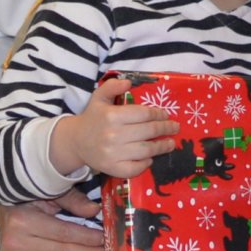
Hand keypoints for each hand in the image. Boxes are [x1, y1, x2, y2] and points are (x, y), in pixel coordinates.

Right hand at [48, 79, 178, 181]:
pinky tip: (150, 158)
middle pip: (148, 131)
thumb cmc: (92, 118)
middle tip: (175, 128)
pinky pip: (134, 168)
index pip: (143, 114)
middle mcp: (113, 135)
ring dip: (162, 147)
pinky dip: (145, 164)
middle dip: (165, 129)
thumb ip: (112, 86)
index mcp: (111, 116)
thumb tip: (129, 82)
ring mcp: (113, 154)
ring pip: (146, 151)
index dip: (158, 114)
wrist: (76, 141)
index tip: (165, 115)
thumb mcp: (99, 97)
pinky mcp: (112, 168)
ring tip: (170, 144)